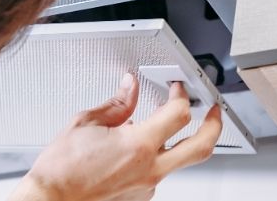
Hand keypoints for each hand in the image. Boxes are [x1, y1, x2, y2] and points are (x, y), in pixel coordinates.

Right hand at [9, 73, 222, 200]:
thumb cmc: (61, 170)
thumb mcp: (85, 123)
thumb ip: (116, 104)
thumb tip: (129, 88)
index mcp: (138, 145)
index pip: (179, 114)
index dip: (182, 95)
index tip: (177, 89)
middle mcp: (149, 169)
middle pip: (202, 146)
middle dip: (215, 125)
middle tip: (214, 112)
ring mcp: (147, 186)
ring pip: (179, 161)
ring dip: (177, 142)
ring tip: (162, 127)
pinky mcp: (141, 197)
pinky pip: (158, 173)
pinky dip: (153, 158)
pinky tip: (135, 149)